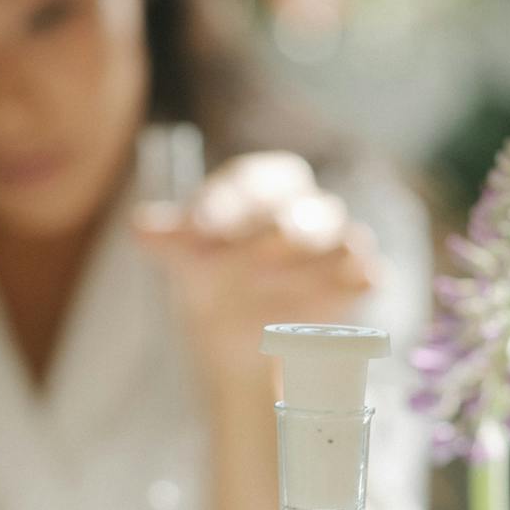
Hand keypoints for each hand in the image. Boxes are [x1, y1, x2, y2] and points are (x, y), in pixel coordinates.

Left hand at [135, 150, 382, 371]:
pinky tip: (332, 301)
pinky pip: (367, 275)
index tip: (197, 231)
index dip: (225, 204)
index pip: (250, 182)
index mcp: (260, 185)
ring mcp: (335, 244)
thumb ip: (168, 239)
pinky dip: (353, 285)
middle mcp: (304, 207)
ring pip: (341, 240)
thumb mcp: (184, 256)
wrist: (236, 327)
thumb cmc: (209, 273)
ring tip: (285, 292)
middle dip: (272, 238)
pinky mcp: (357, 280)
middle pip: (299, 213)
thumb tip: (142, 228)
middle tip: (245, 265)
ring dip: (313, 267)